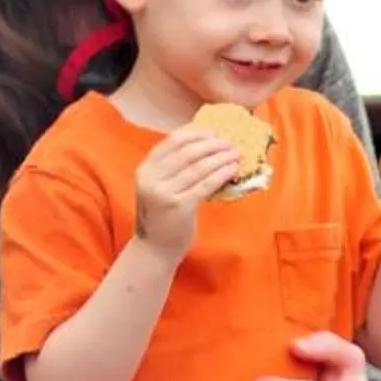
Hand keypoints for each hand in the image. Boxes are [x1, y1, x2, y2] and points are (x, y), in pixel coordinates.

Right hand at [132, 127, 240, 258]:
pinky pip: (205, 184)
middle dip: (211, 144)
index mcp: (145, 169)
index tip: (213, 132)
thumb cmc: (162, 217)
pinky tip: (232, 169)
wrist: (155, 248)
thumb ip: (172, 169)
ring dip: (220, 157)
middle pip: (187, 151)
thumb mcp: (158, 188)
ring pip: (198, 167)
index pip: (171, 141)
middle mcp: (152, 178)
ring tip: (235, 154)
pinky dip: (221, 174)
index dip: (195, 133)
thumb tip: (204, 146)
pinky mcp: (180, 206)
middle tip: (229, 143)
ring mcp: (165, 192)